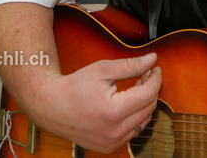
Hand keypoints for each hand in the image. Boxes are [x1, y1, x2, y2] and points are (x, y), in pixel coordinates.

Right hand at [27, 53, 161, 152]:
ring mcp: (112, 142)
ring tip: (136, 88)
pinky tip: (128, 104)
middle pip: (149, 107)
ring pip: (144, 121)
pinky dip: (135, 117)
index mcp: (113, 111)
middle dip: (151, 89)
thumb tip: (152, 59)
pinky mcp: (109, 147)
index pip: (148, 94)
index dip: (155, 78)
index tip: (154, 68)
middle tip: (145, 74)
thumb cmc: (74, 86)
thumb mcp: (102, 69)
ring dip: (145, 103)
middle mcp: (114, 131)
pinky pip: (133, 131)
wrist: (51, 107)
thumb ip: (130, 65)